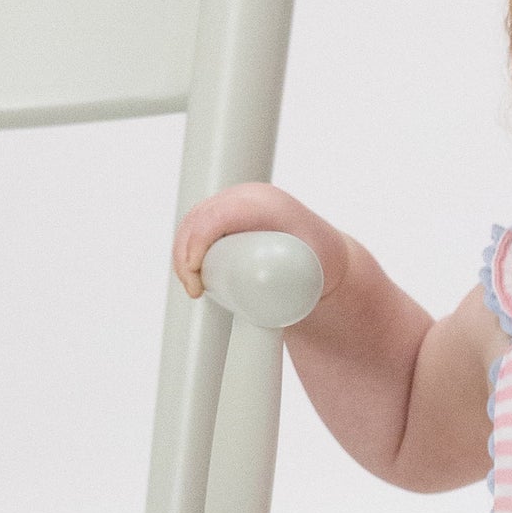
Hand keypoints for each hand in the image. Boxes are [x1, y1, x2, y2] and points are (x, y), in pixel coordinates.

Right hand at [173, 183, 348, 308]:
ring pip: (195, 220)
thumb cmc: (323, 263)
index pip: (221, 215)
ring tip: (193, 287)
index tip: (196, 274)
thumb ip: (293, 286)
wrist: (327, 255)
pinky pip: (198, 221)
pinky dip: (187, 244)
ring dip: (183, 251)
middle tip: (195, 291)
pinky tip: (187, 268)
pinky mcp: (229, 211)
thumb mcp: (311, 270)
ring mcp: (237, 201)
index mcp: (267, 204)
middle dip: (186, 253)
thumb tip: (269, 316)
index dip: (200, 240)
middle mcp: (249, 196)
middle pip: (201, 217)